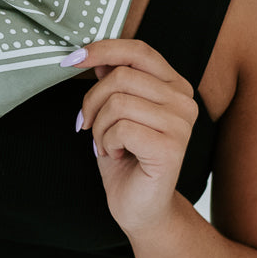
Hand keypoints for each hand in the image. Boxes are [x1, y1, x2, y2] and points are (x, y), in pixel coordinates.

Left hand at [69, 39, 197, 238]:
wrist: (140, 207)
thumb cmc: (127, 159)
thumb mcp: (114, 112)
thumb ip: (113, 82)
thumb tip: (95, 54)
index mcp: (174, 86)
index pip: (138, 51)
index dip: (102, 49)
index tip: (72, 60)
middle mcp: (184, 101)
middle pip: (121, 76)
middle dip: (92, 101)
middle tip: (89, 125)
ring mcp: (181, 124)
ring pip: (118, 102)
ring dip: (99, 127)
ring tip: (107, 144)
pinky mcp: (171, 147)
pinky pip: (121, 128)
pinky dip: (107, 142)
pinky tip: (118, 155)